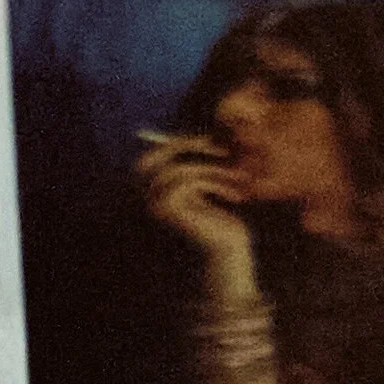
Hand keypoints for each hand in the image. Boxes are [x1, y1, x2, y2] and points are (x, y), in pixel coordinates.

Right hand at [134, 128, 255, 270]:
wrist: (232, 251)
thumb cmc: (225, 218)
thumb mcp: (211, 186)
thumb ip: (200, 162)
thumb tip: (203, 132)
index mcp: (153, 193)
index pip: (149, 156)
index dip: (177, 143)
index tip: (212, 140)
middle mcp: (147, 200)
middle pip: (152, 158)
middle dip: (187, 145)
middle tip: (220, 147)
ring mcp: (155, 206)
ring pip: (178, 169)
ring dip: (213, 170)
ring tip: (236, 180)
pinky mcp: (170, 212)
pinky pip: (189, 182)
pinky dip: (216, 184)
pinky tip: (235, 198)